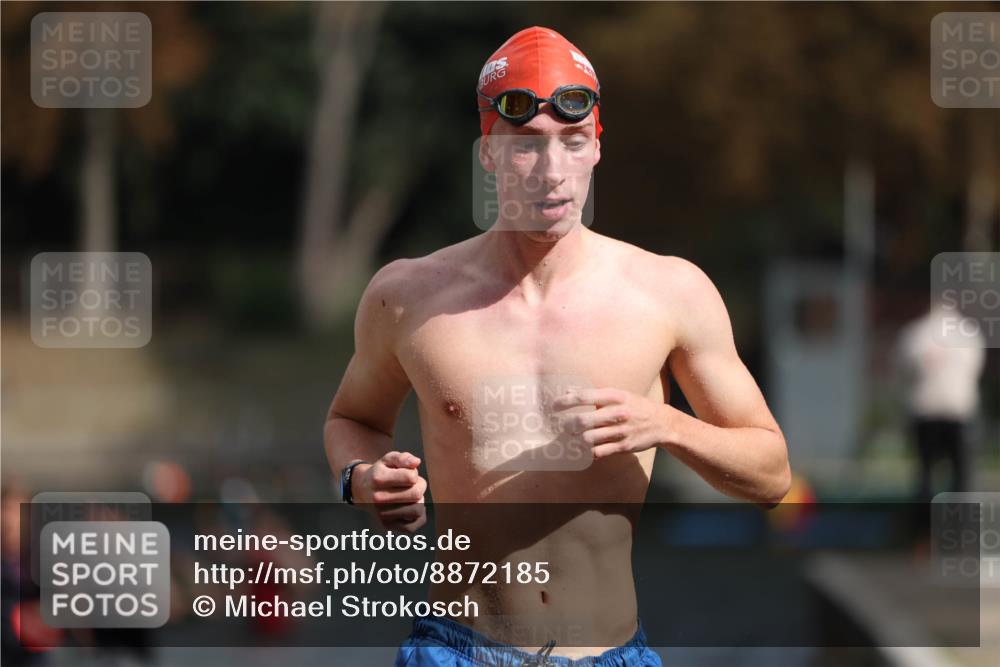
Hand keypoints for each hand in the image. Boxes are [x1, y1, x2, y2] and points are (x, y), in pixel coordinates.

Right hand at [352, 451, 426, 532]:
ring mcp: (381, 514)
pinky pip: (412, 527)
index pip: (411, 477)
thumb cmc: (380, 472)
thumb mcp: (388, 459)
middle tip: (413, 485)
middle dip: (420, 487)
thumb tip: (416, 462)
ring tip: (411, 496)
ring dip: (419, 502)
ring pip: (417, 511)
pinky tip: (412, 508)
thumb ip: (403, 458)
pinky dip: (418, 518)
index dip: (414, 474)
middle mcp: (378, 498)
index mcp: (378, 478)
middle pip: (416, 494)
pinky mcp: (386, 525)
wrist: (361, 489)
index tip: (409, 475)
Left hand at [550, 388, 671, 459]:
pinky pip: (599, 452)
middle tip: (561, 425)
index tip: (553, 405)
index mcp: (615, 396)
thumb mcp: (618, 395)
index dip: (565, 401)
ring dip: (575, 439)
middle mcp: (618, 413)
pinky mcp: (623, 447)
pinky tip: (583, 449)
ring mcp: (621, 431)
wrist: (662, 423)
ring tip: (570, 438)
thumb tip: (568, 391)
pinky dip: (588, 452)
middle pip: (583, 420)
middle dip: (567, 424)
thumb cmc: (635, 406)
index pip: (584, 397)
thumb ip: (594, 394)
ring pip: (589, 438)